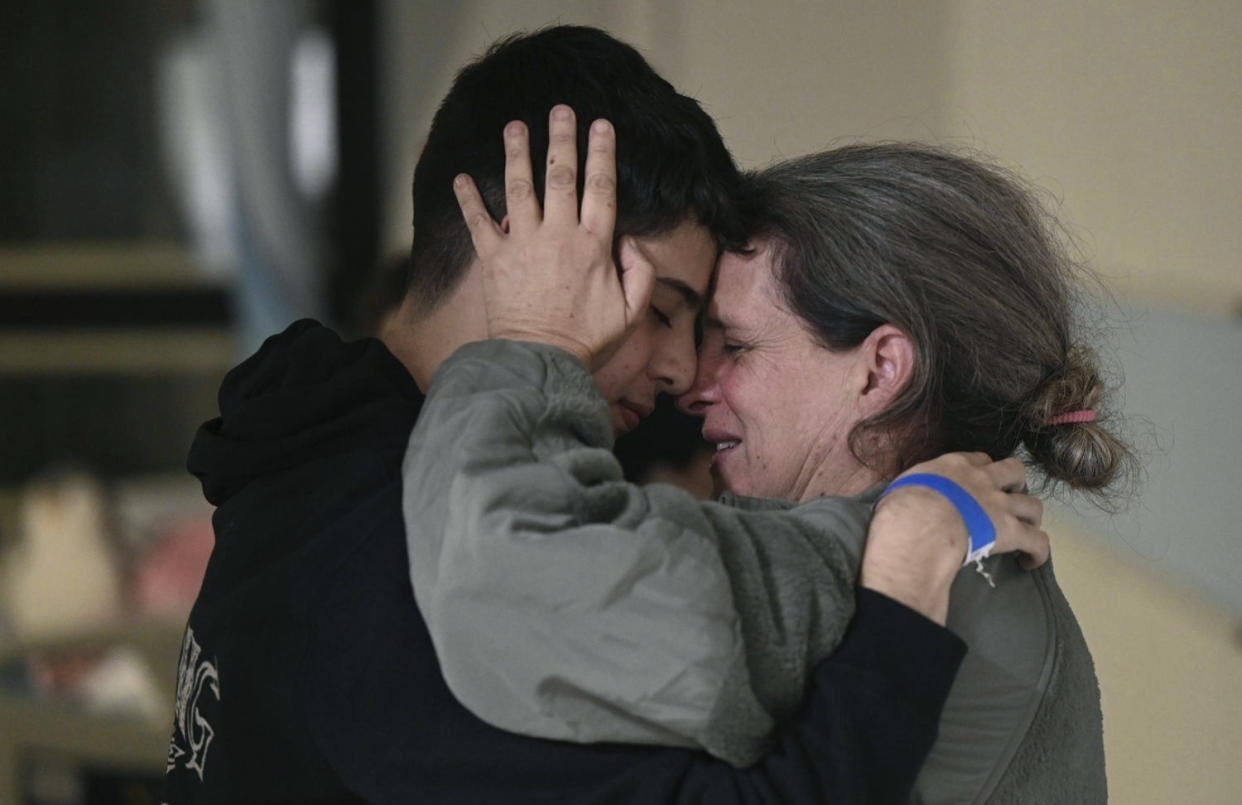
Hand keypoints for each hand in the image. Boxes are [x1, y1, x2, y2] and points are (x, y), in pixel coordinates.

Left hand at [452, 105, 654, 370]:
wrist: (540, 362)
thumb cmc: (586, 341)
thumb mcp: (630, 313)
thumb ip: (641, 274)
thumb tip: (633, 243)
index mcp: (594, 245)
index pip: (601, 187)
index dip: (602, 152)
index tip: (602, 125)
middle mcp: (558, 235)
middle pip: (561, 175)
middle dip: (562, 138)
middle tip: (560, 110)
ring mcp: (523, 244)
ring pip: (520, 187)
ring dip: (517, 152)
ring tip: (514, 126)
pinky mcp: (494, 259)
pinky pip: (478, 222)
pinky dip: (468, 198)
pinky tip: (460, 177)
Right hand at [862, 453, 1048, 624]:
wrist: (920, 523)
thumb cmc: (903, 505)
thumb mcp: (904, 485)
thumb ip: (915, 486)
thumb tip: (908, 496)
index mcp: (955, 466)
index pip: (979, 459)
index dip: (984, 470)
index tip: (979, 483)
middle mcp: (983, 480)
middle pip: (1015, 471)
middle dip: (1015, 485)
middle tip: (1006, 501)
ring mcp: (1000, 505)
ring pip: (1033, 505)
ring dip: (1030, 518)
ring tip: (1023, 531)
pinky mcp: (1011, 531)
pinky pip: (1037, 541)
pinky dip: (1037, 551)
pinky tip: (1030, 562)